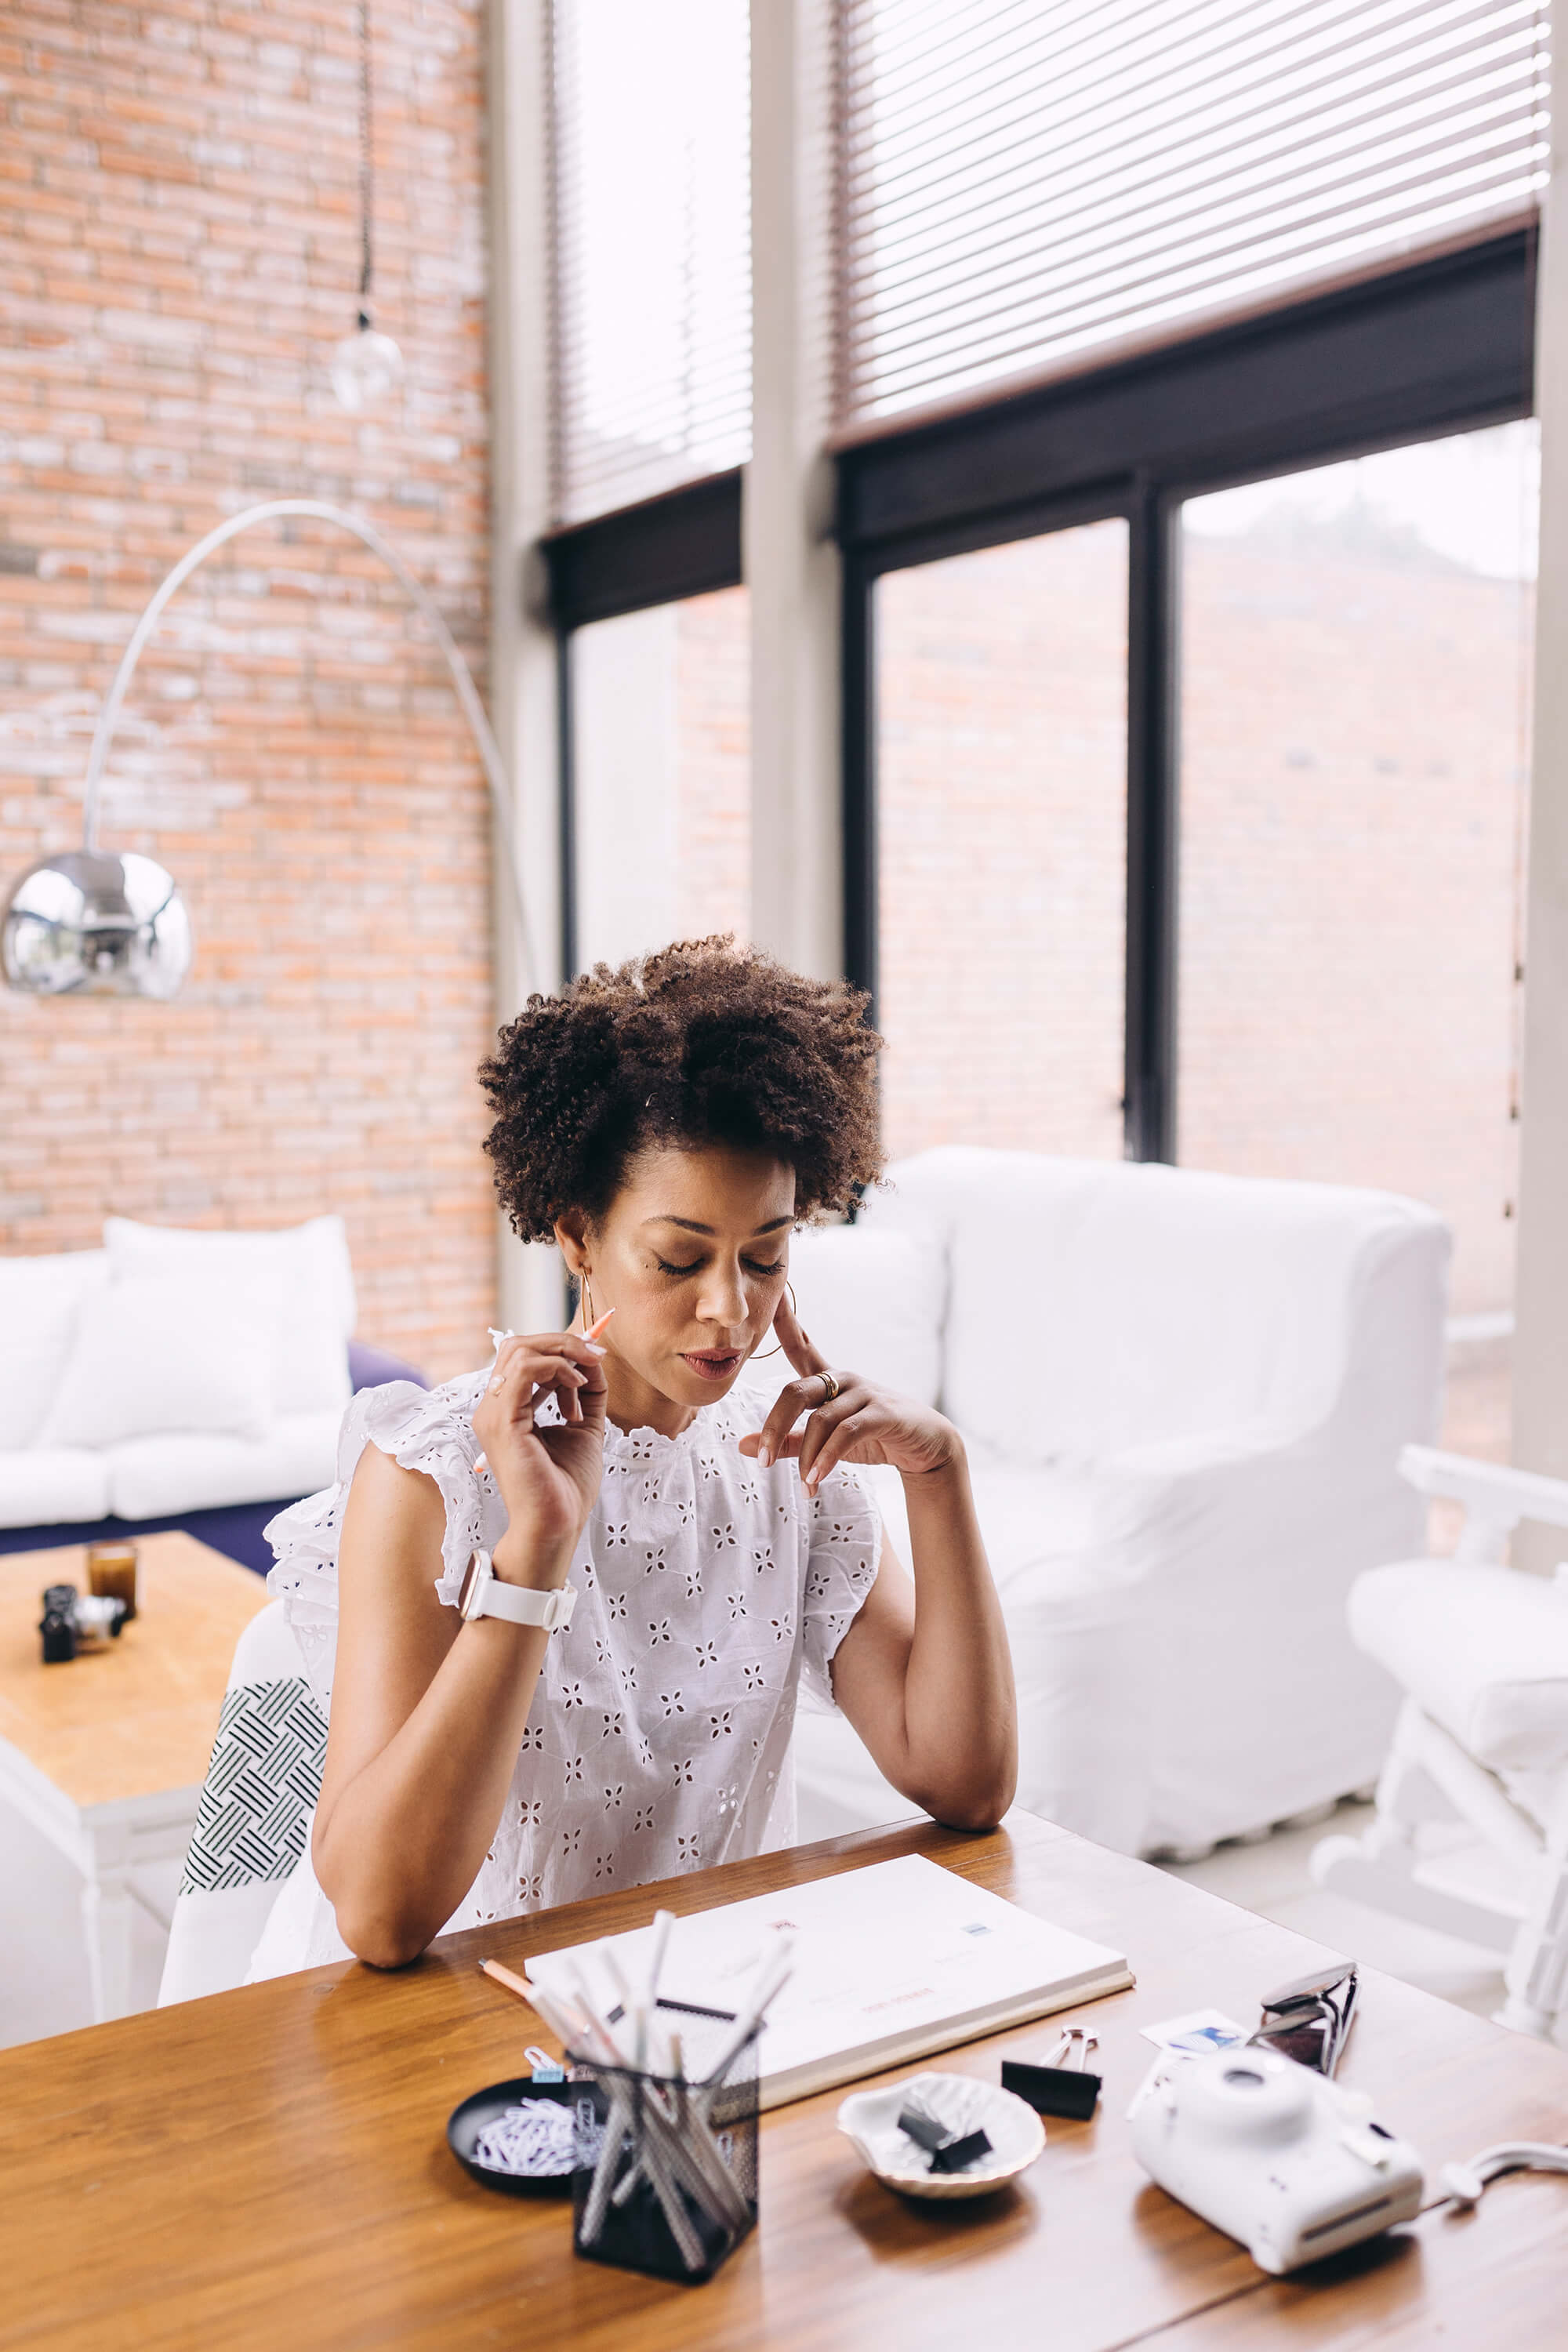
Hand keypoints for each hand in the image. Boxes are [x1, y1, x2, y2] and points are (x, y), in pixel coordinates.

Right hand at [471, 1330, 608, 1574]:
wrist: (557, 1524)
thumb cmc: (566, 1486)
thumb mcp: (583, 1427)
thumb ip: (587, 1392)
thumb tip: (594, 1359)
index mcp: (507, 1410)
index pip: (522, 1357)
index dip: (560, 1349)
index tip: (595, 1359)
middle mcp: (493, 1408)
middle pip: (517, 1345)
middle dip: (561, 1342)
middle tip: (595, 1354)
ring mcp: (492, 1414)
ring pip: (519, 1351)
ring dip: (561, 1352)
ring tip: (587, 1373)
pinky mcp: (502, 1423)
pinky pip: (523, 1371)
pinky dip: (556, 1367)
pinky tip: (577, 1385)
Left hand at [737, 1290, 960, 1493]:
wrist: (926, 1449)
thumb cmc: (874, 1439)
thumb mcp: (824, 1443)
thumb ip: (788, 1443)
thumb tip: (744, 1446)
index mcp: (828, 1380)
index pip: (801, 1347)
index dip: (785, 1322)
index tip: (771, 1298)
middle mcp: (844, 1380)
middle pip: (795, 1391)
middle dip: (773, 1426)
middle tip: (761, 1459)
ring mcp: (864, 1394)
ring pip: (820, 1420)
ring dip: (806, 1456)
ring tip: (803, 1484)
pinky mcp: (883, 1413)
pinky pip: (846, 1433)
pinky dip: (827, 1458)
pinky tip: (817, 1478)